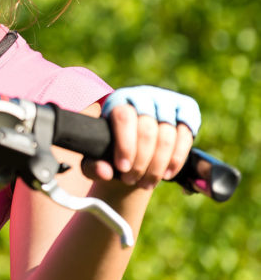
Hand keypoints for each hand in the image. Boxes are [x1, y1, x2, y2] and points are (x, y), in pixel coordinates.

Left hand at [84, 85, 199, 188]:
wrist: (136, 138)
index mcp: (118, 99)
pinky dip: (177, 159)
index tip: (122, 168)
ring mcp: (167, 101)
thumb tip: (105, 173)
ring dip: (158, 165)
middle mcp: (144, 96)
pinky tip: (167, 174)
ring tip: (147, 183)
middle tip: (132, 180)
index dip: (125, 145)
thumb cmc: (111, 145)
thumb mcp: (96, 154)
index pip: (124, 117)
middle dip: (141, 161)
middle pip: (147, 129)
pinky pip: (185, 137)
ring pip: (167, 136)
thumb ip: (93, 164)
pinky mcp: (186, 110)